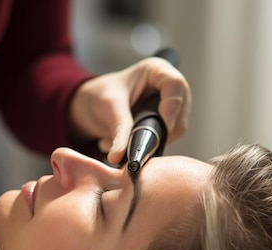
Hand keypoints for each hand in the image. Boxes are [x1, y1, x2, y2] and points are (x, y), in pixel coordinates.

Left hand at [69, 56, 190, 163]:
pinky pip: (166, 140)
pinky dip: (147, 147)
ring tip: (122, 145)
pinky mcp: (167, 124)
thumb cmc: (101, 95)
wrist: (92, 107)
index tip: (159, 128)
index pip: (175, 85)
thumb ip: (118, 130)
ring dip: (150, 143)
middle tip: (134, 145)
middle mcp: (169, 88)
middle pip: (179, 113)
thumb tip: (119, 156)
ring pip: (175, 131)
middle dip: (158, 132)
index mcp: (157, 71)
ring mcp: (171, 107)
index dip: (171, 107)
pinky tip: (126, 146)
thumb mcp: (108, 108)